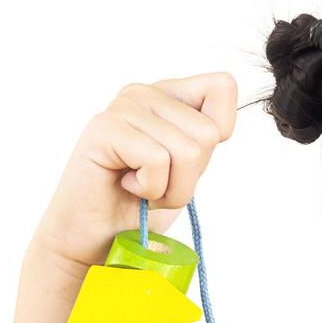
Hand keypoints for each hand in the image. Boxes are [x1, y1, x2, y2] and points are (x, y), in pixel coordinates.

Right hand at [31, 72, 238, 276]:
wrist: (98, 236)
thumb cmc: (143, 203)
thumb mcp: (189, 168)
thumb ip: (205, 138)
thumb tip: (220, 126)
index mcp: (169, 95)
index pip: (223, 86)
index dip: (220, 131)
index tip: (186, 158)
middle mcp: (146, 92)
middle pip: (208, 132)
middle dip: (190, 175)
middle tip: (158, 182)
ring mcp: (123, 107)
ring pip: (187, 151)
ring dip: (171, 188)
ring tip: (142, 187)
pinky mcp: (104, 129)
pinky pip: (156, 160)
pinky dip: (150, 188)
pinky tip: (127, 186)